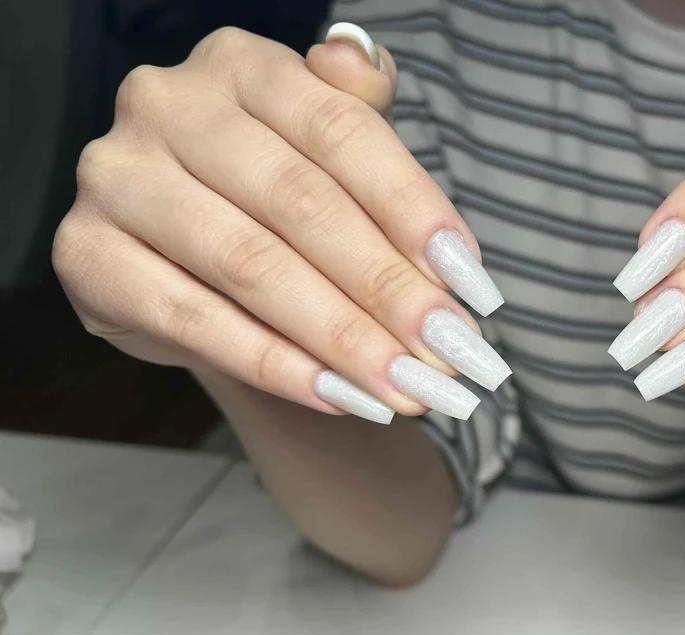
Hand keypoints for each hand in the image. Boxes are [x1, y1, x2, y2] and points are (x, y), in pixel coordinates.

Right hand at [53, 24, 509, 422]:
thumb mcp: (326, 146)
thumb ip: (359, 117)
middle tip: (451, 351)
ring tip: (409, 387)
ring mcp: (117, 177)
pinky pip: (194, 319)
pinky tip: (339, 396)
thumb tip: (370, 67)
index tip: (472, 282)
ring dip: (342, 338)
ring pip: (251, 265)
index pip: (343, 132)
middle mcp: (168, 104)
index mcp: (241, 64)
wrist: (192, 255)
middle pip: (302, 204)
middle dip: (388, 288)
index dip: (415, 209)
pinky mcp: (87, 253)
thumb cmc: (277, 191)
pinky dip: (275, 365)